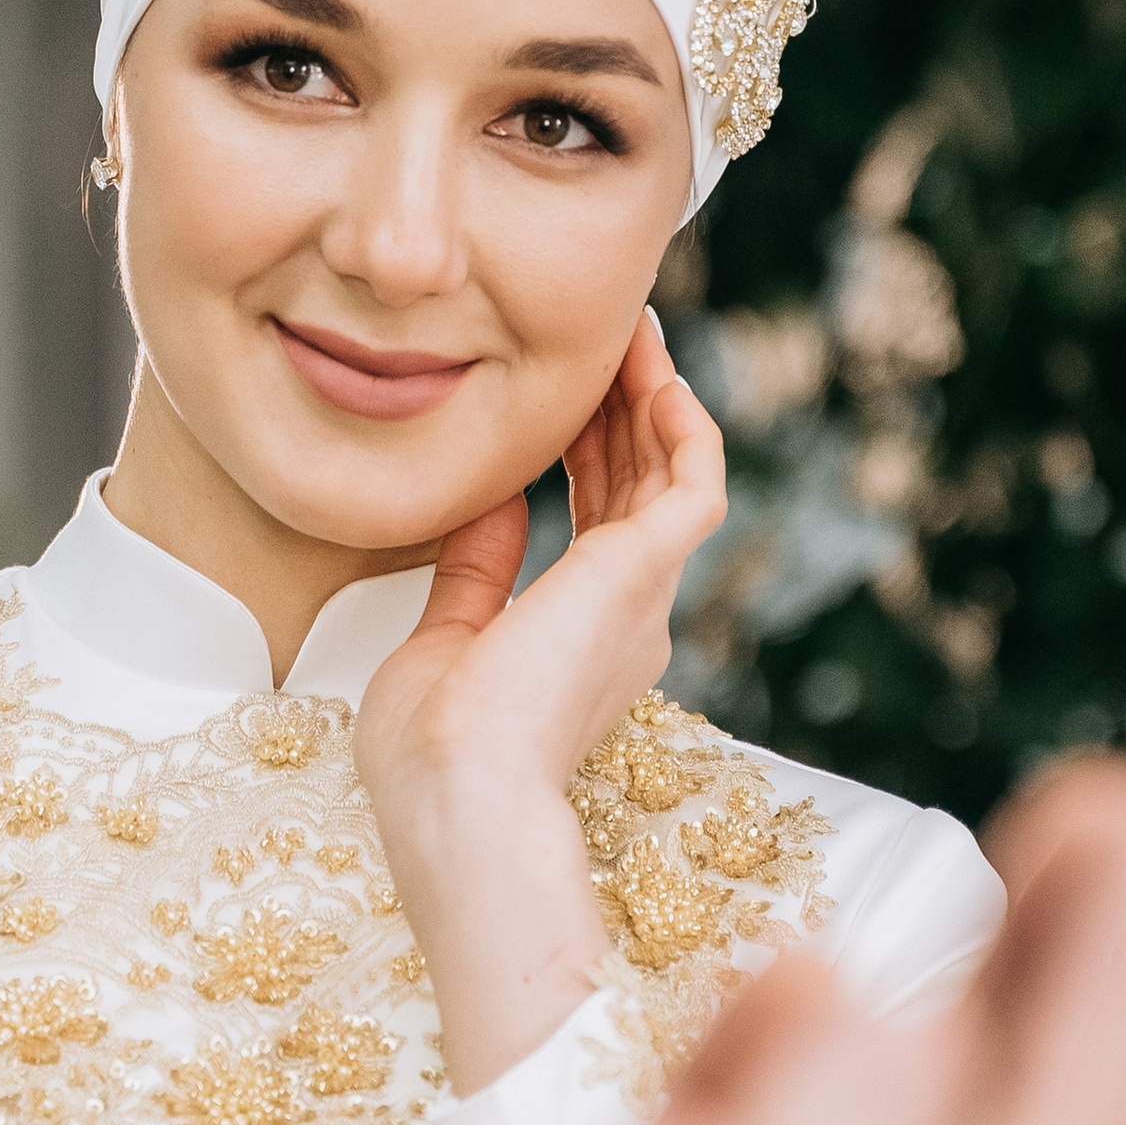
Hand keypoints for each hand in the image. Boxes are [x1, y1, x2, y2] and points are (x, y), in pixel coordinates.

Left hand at [355, 311, 726, 1095]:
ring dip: (652, 396)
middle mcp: (628, 618)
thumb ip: (473, 573)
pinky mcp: (648, 573)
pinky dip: (680, 420)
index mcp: (579, 642)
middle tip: (606, 337)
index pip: (593, 523)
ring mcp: (643, 596)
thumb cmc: (434, 757)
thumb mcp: (442, 644)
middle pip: (635, 486)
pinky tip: (655, 368)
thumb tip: (490, 499)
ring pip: (667, 472)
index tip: (560, 394)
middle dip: (621, 408)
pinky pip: (692, 478)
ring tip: (633, 327)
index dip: (584, 452)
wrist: (460, 797)